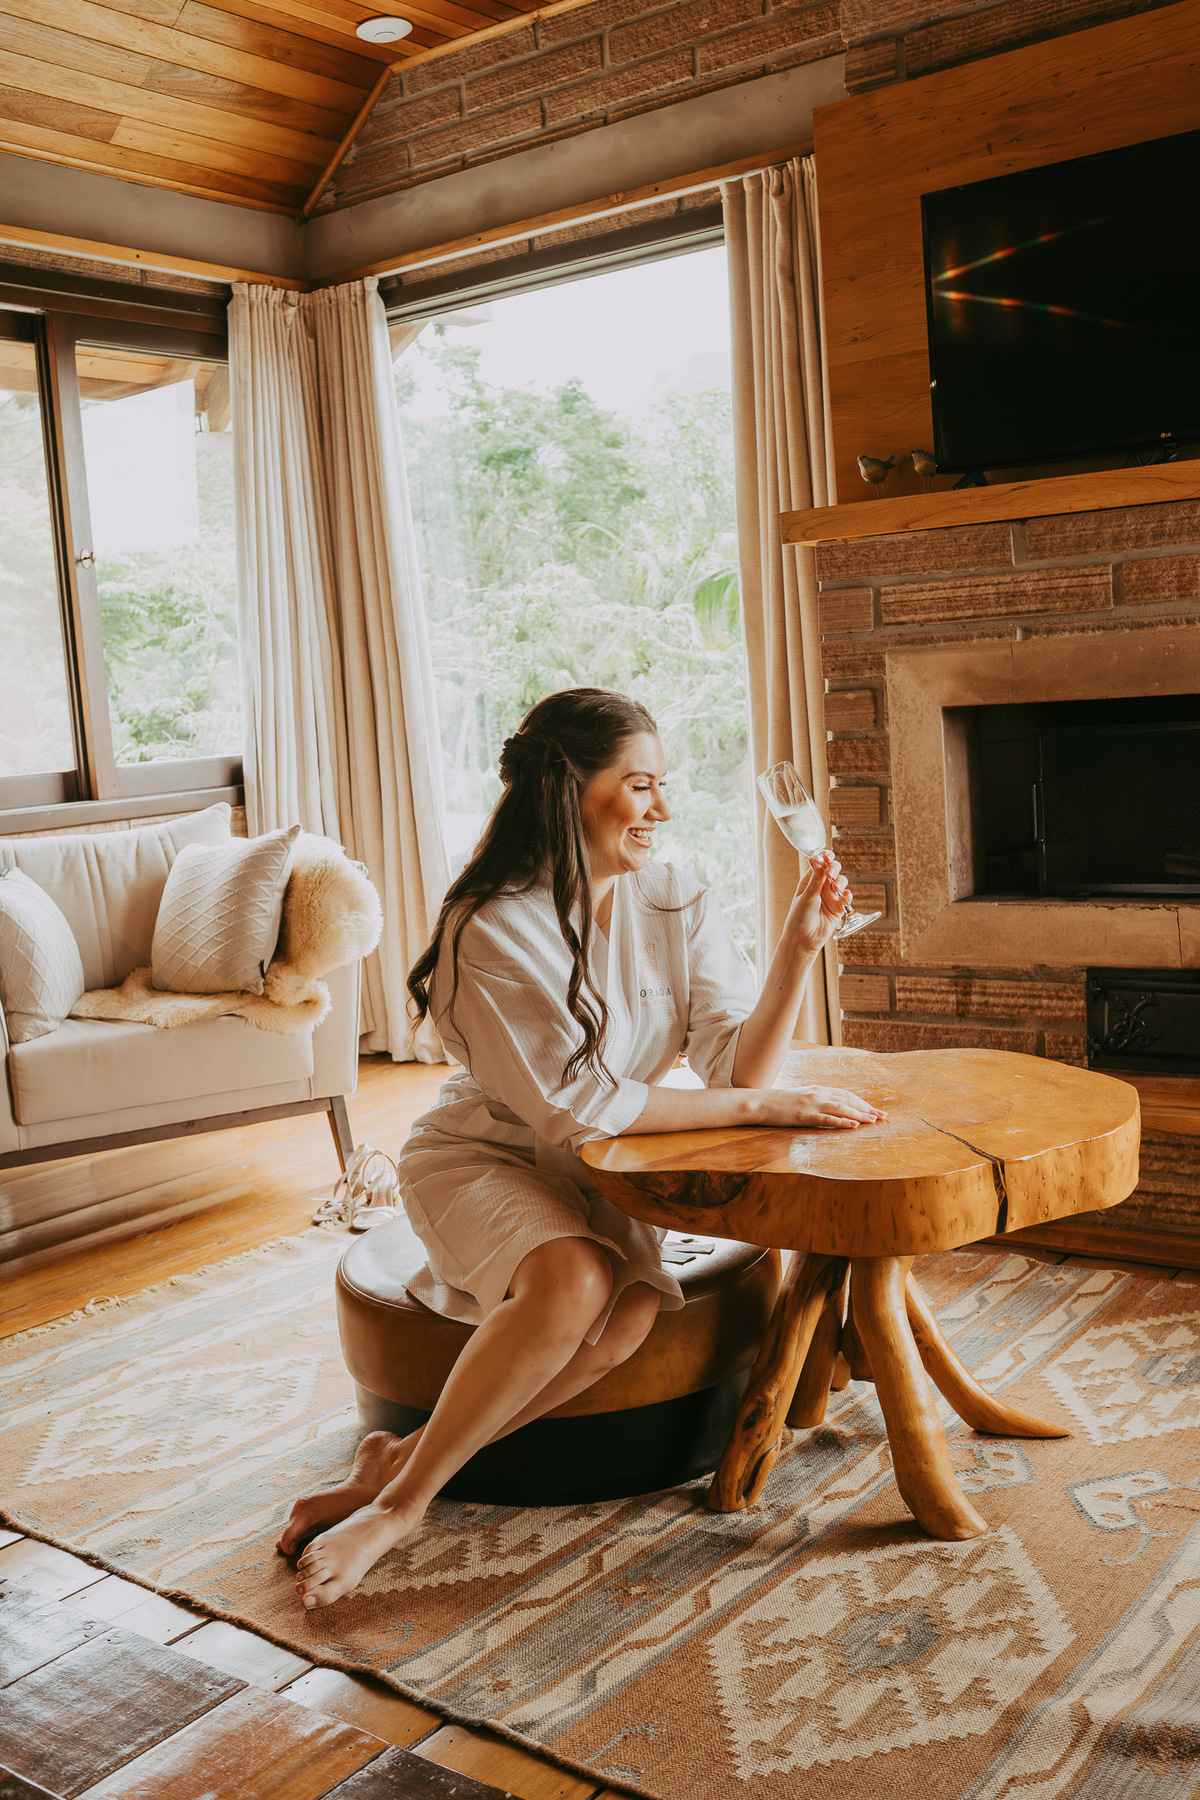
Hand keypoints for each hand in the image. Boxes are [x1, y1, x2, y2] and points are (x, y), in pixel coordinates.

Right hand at [755, 1085, 886, 1130]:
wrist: (759, 1102)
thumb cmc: (778, 1102)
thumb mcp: (800, 1097)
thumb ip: (815, 1100)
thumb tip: (828, 1107)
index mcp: (818, 1089)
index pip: (846, 1095)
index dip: (862, 1102)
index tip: (875, 1110)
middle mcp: (818, 1094)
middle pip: (848, 1100)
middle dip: (867, 1108)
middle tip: (883, 1116)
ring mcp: (812, 1104)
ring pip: (842, 1108)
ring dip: (860, 1114)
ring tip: (874, 1121)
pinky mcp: (805, 1115)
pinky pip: (828, 1119)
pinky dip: (843, 1122)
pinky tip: (854, 1126)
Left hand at [784, 851, 852, 954]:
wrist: (803, 940)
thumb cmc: (799, 918)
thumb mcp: (807, 896)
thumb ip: (815, 879)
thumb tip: (815, 859)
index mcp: (809, 882)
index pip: (820, 865)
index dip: (825, 858)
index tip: (828, 856)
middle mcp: (821, 887)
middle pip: (833, 871)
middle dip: (834, 869)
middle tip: (831, 873)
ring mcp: (830, 897)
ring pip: (841, 883)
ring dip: (841, 882)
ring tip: (836, 888)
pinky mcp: (838, 909)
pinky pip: (846, 898)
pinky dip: (847, 896)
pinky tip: (845, 896)